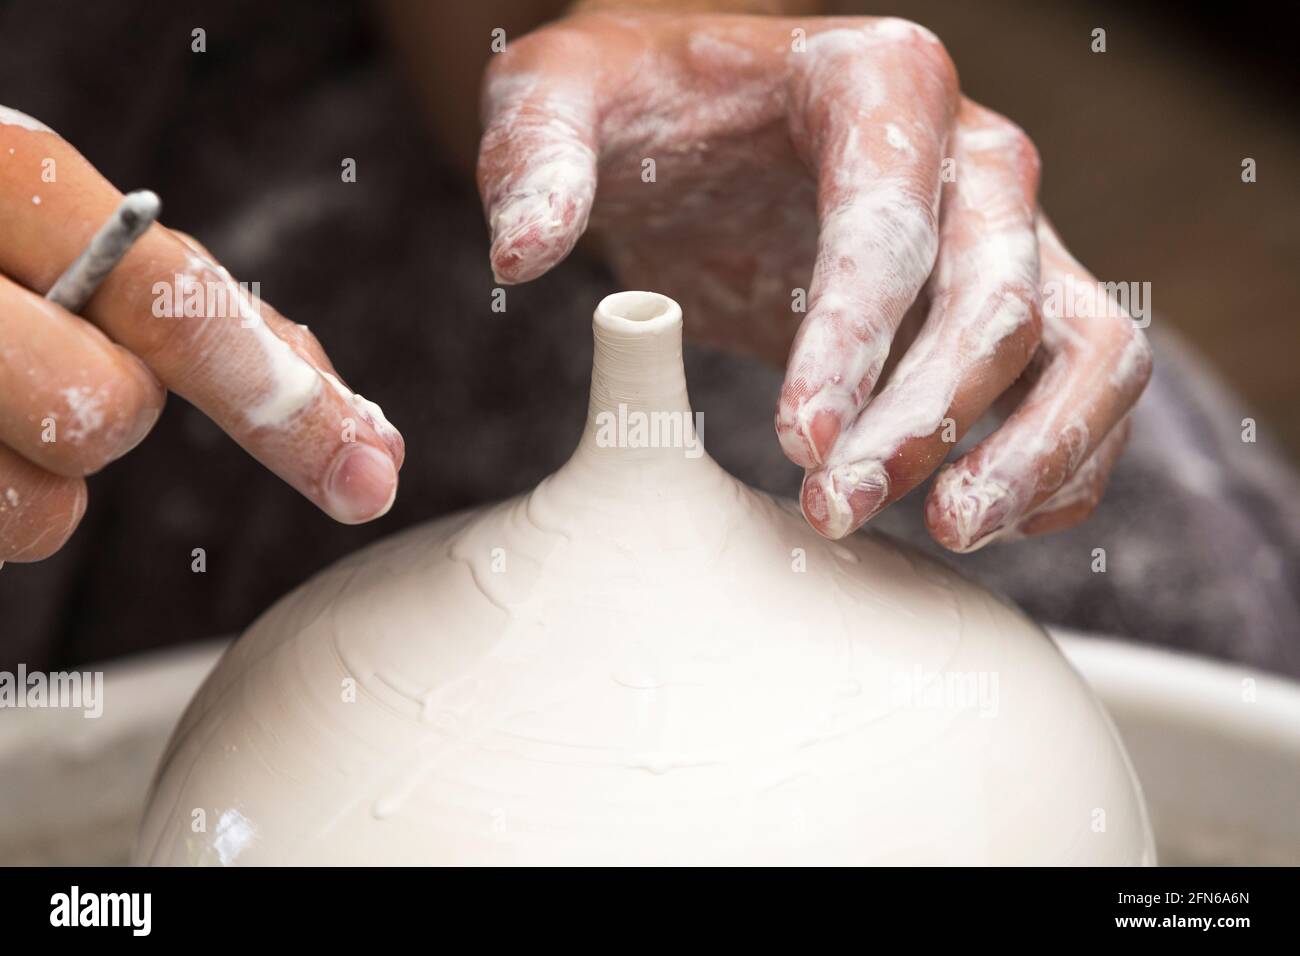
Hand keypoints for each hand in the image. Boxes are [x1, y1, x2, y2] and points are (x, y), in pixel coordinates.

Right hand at [0, 108, 402, 563]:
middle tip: (50, 361)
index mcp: (1, 178)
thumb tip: (369, 436)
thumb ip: (213, 318)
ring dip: (42, 477)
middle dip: (109, 410)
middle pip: (106, 413)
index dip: (278, 398)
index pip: (169, 300)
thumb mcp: (77, 243)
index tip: (369, 472)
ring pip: (42, 511)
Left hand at [477, 12, 1149, 547]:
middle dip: (927, 418)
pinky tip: (987, 518)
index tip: (795, 443)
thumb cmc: (642, 105)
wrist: (709, 117)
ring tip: (951, 532)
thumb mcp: (559, 95)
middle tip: (838, 510)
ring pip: (1091, 343)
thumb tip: (522, 247)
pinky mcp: (1026, 295)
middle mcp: (972, 152)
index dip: (853, 341)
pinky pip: (1090, 379)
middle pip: (998, 296)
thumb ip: (535, 153)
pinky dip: (1066, 456)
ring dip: (1036, 450)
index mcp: (874, 83)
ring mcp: (1014, 228)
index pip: (886, 223)